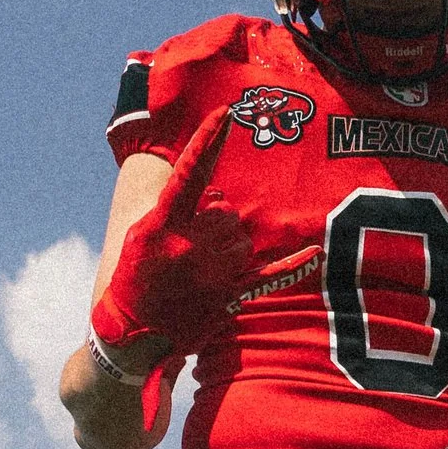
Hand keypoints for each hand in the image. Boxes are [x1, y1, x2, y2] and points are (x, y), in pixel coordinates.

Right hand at [90, 111, 322, 371]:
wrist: (133, 336)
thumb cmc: (134, 278)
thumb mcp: (140, 234)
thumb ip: (175, 208)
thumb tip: (216, 196)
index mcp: (163, 223)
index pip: (190, 174)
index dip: (207, 141)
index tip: (225, 112)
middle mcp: (191, 244)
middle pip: (225, 211)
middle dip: (214, 220)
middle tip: (189, 245)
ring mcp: (212, 272)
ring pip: (242, 238)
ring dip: (229, 245)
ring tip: (201, 267)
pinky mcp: (228, 296)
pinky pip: (268, 276)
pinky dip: (292, 266)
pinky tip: (314, 254)